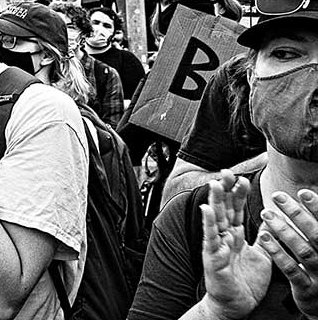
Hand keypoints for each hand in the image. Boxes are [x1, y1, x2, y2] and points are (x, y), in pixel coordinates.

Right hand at [198, 171, 270, 319]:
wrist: (237, 305)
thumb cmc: (246, 282)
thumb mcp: (262, 255)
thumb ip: (264, 237)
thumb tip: (271, 220)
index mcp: (236, 236)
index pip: (236, 210)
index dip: (238, 194)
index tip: (240, 177)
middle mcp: (225, 237)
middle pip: (225, 209)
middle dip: (226, 190)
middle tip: (226, 172)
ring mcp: (217, 246)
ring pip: (216, 219)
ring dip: (216, 201)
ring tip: (216, 183)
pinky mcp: (213, 257)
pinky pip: (210, 238)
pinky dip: (208, 223)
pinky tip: (207, 209)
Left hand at [257, 188, 317, 317]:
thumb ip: (315, 227)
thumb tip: (309, 198)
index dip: (317, 208)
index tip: (302, 191)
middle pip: (317, 234)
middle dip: (298, 214)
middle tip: (277, 196)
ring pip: (303, 250)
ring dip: (284, 230)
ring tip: (266, 213)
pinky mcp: (307, 288)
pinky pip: (291, 269)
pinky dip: (278, 252)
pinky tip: (264, 237)